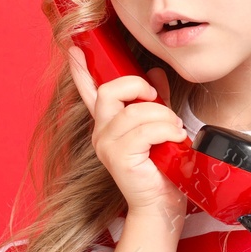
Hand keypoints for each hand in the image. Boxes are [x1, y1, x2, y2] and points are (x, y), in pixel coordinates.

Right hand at [67, 45, 191, 219]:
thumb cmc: (162, 170)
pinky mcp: (117, 157)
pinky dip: (167, 130)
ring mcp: (106, 145)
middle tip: (159, 100)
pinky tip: (175, 140)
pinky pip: (145, 130)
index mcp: (108, 124)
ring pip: (135, 111)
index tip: (74, 47)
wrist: (162, 205)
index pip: (89, 92)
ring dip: (163, 117)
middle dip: (139, 87)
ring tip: (175, 130)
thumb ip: (156, 101)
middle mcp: (101, 132)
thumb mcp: (161, 127)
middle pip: (110, 91)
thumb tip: (156, 73)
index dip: (80, 69)